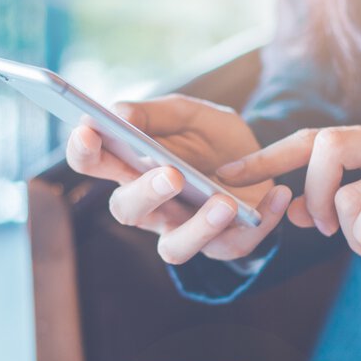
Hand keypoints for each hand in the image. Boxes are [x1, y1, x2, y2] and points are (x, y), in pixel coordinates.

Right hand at [65, 94, 290, 263]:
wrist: (264, 159)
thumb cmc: (214, 140)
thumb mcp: (190, 114)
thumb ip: (156, 113)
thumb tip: (120, 113)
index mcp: (132, 168)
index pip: (94, 163)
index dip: (84, 151)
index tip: (88, 130)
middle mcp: (151, 207)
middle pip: (127, 210)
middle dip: (144, 194)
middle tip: (170, 174)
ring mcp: (185, 230)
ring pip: (174, 247)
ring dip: (198, 228)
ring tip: (224, 203)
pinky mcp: (224, 245)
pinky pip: (236, 245)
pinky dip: (261, 221)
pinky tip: (277, 194)